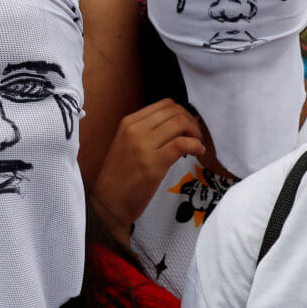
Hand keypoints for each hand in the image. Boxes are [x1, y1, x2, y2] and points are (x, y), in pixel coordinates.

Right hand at [91, 99, 205, 236]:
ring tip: (197, 144)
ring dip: (195, 133)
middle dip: (192, 122)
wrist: (109, 202)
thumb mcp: (127, 144)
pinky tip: (197, 152)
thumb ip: (147, 132)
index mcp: (128, 123)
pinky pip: (183, 144)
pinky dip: (196, 146)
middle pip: (175, 111)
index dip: (182, 113)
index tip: (188, 125)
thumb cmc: (121, 177)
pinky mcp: (154, 163)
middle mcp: (135, 129)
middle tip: (196, 136)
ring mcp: (143, 145)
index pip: (164, 104)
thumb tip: (178, 125)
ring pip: (180, 124)